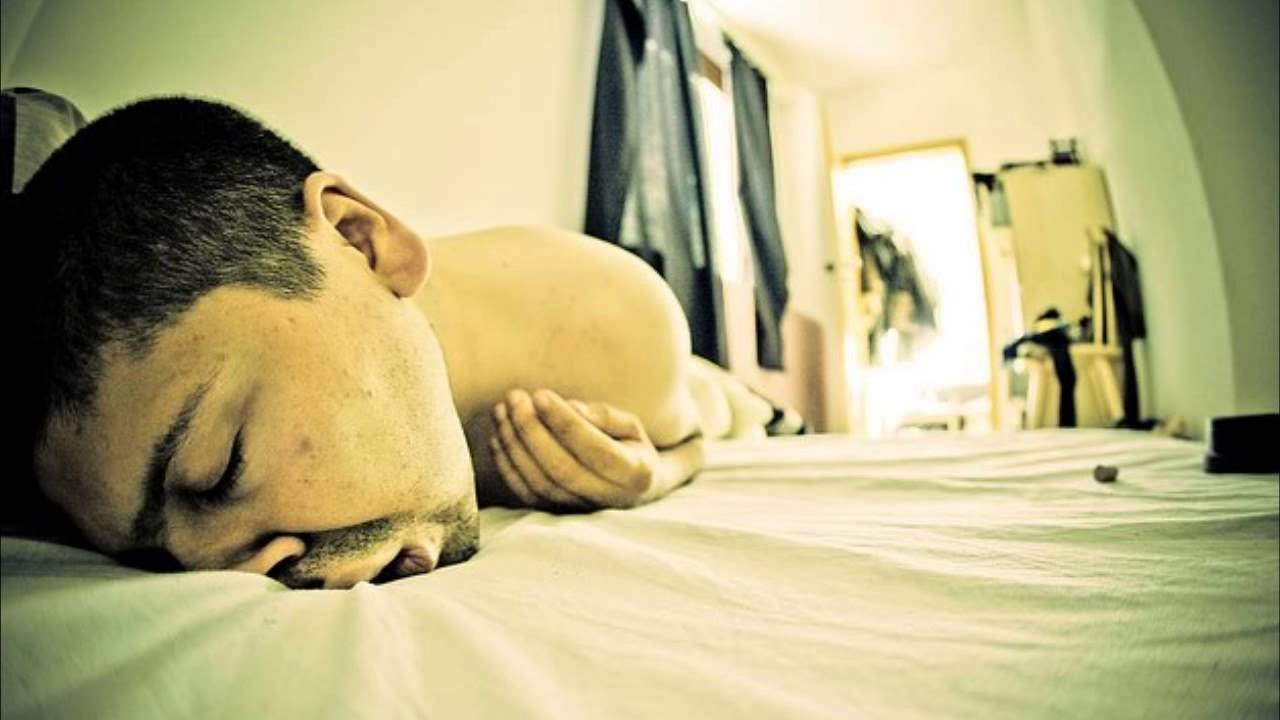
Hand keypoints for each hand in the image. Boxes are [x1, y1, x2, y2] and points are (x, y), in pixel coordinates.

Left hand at [488, 388, 659, 510]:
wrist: (632, 489)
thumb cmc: (629, 446)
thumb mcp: (629, 426)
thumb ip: (603, 417)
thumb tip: (571, 409)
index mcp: (636, 474)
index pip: (596, 450)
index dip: (565, 424)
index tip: (540, 395)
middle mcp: (609, 499)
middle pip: (562, 470)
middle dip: (532, 431)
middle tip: (515, 397)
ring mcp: (581, 512)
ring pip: (540, 483)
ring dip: (514, 445)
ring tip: (501, 410)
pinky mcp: (557, 515)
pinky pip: (526, 494)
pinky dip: (506, 465)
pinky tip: (498, 435)